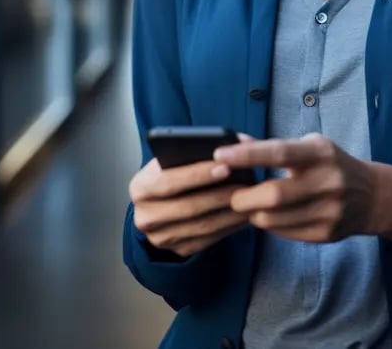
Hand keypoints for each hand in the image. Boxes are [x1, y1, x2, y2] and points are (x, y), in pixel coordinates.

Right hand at [129, 156, 248, 257]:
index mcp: (140, 187)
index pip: (168, 181)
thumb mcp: (175, 156)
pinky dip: (230, 227)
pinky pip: (208, 240)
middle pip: (187, 207)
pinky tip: (245, 214)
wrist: (160, 202)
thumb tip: (239, 142)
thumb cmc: (174, 171)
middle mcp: (144, 217)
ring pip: (202, 226)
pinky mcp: (177, 250)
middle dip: (220, 195)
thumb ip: (202, 147)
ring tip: (251, 199)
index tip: (225, 166)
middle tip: (246, 185)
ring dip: (230, 213)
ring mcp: (160, 238)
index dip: (197, 174)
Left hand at [213, 133, 376, 243]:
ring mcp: (329, 210)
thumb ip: (273, 146)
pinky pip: (285, 233)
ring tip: (249, 205)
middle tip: (232, 195)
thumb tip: (235, 143)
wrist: (371, 195)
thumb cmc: (330, 164)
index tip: (220, 155)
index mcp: (321, 153)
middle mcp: (328, 181)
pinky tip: (269, 216)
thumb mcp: (309, 146)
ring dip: (253, 213)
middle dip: (244, 197)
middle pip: (273, 195)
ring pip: (274, 219)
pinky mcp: (326, 234)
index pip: (279, 152)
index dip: (247, 155)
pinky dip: (269, 225)